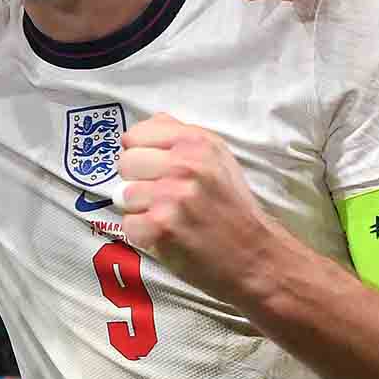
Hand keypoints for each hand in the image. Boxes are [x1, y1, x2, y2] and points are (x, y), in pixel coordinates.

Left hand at [116, 114, 278, 301]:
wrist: (255, 254)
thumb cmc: (230, 205)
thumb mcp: (217, 157)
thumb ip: (180, 136)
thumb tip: (147, 124)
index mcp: (196, 141)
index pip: (134, 136)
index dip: (141, 155)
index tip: (156, 170)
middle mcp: (184, 164)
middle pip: (125, 164)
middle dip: (137, 182)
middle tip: (162, 197)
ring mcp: (172, 195)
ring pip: (123, 195)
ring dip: (140, 210)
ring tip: (168, 217)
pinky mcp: (163, 225)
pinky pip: (128, 225)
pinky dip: (143, 234)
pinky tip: (167, 235)